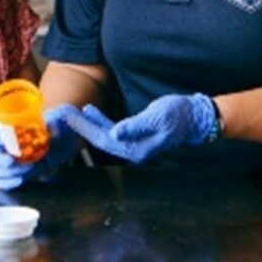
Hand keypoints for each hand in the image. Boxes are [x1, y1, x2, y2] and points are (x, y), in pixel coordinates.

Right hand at [0, 104, 82, 189]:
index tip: (8, 144)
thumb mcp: (57, 123)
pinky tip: (21, 180)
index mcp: (8, 128)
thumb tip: (53, 133)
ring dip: (6, 173)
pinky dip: (9, 183)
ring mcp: (6, 160)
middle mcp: (3, 145)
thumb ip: (53, 128)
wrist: (63, 141)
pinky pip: (2, 182)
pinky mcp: (13, 174)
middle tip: (12, 162)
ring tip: (27, 169)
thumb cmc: (56, 126)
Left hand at [71, 94, 214, 163]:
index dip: (86, 128)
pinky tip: (93, 112)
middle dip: (83, 127)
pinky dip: (101, 122)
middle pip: (101, 140)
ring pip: (105, 136)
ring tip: (76, 111)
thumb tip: (115, 134)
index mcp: (136, 148)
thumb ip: (135, 126)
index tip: (71, 117)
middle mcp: (133, 150)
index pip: (104, 140)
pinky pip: (113, 132)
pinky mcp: (136, 137)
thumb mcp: (156, 117)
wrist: (194, 118)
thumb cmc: (178, 115)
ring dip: (90, 124)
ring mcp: (134, 145)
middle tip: (66, 114)